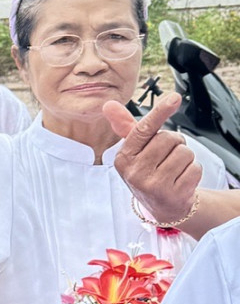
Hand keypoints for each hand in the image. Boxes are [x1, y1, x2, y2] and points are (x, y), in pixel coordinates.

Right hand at [103, 95, 199, 227]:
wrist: (162, 206)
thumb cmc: (150, 172)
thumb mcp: (136, 151)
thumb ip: (126, 127)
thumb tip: (108, 105)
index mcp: (123, 158)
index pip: (143, 130)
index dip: (160, 112)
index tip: (174, 97)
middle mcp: (134, 173)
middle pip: (169, 138)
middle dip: (174, 143)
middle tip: (167, 157)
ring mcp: (153, 186)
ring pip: (185, 153)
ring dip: (186, 158)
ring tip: (175, 169)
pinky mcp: (172, 195)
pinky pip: (194, 168)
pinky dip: (193, 171)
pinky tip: (181, 180)